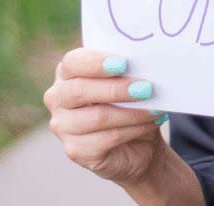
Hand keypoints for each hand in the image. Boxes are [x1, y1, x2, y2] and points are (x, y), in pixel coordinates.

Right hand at [44, 48, 167, 184]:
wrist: (138, 143)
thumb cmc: (130, 102)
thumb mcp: (129, 81)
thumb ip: (128, 71)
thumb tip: (145, 65)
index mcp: (68, 72)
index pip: (73, 62)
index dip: (96, 63)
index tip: (123, 63)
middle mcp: (58, 98)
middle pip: (80, 90)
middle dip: (116, 89)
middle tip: (147, 88)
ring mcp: (62, 126)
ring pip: (97, 117)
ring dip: (132, 112)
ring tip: (156, 108)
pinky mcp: (75, 150)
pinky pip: (106, 139)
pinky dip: (133, 129)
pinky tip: (150, 123)